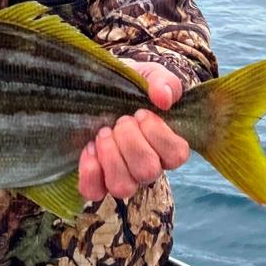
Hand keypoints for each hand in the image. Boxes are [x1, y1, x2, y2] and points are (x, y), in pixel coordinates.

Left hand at [78, 60, 189, 200]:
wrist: (94, 87)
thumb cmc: (127, 85)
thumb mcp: (147, 74)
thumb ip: (162, 82)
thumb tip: (164, 98)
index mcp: (165, 145)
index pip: (177, 155)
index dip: (159, 135)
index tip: (141, 113)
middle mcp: (145, 166)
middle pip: (148, 172)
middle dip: (131, 141)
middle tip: (120, 121)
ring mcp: (120, 176)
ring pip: (123, 187)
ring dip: (111, 157)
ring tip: (103, 132)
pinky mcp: (95, 180)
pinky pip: (94, 191)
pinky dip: (90, 171)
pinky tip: (88, 148)